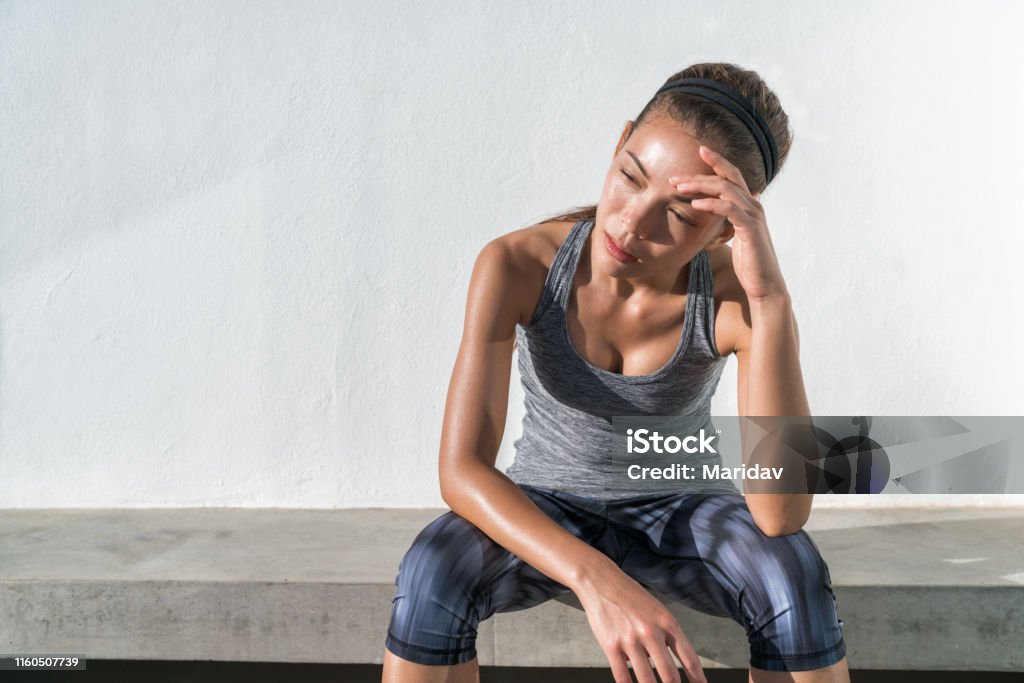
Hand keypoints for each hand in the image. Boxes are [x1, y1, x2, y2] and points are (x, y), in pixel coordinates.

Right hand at [574, 561, 706, 682]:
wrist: (601, 580)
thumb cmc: (630, 595)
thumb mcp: (656, 610)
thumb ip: (664, 636)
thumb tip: (662, 664)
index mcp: (667, 622)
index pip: (689, 658)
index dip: (698, 679)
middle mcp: (651, 632)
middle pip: (669, 675)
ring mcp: (630, 640)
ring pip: (646, 680)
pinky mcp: (611, 645)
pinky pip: (622, 676)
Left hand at [670, 145, 788, 302]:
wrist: (765, 286)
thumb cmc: (750, 264)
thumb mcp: (736, 237)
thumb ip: (730, 222)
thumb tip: (721, 212)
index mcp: (748, 206)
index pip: (731, 176)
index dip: (716, 162)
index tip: (698, 152)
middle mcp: (753, 206)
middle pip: (727, 178)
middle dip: (701, 173)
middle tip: (675, 176)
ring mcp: (753, 216)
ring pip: (727, 189)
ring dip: (701, 185)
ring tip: (679, 187)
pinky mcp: (751, 229)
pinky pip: (730, 210)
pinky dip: (712, 204)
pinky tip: (695, 203)